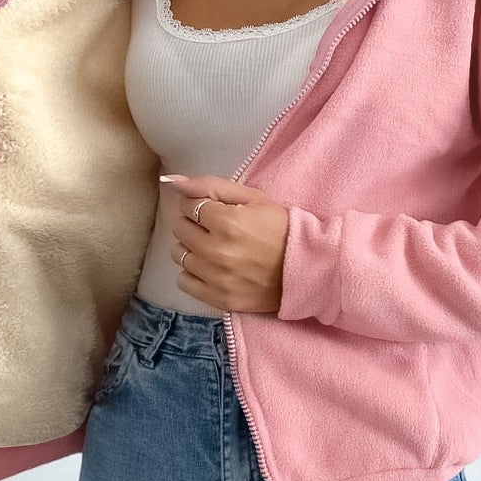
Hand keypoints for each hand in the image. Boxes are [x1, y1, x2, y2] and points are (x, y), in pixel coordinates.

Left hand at [162, 173, 289, 313]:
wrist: (307, 267)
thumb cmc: (281, 228)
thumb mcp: (253, 198)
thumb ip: (210, 186)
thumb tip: (172, 182)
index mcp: (226, 222)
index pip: (188, 206)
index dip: (201, 206)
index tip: (217, 212)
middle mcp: (217, 251)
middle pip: (180, 229)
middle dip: (194, 225)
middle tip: (216, 229)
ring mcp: (217, 278)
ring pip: (179, 255)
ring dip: (193, 248)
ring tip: (215, 248)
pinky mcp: (220, 298)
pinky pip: (184, 282)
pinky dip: (193, 273)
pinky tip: (211, 268)